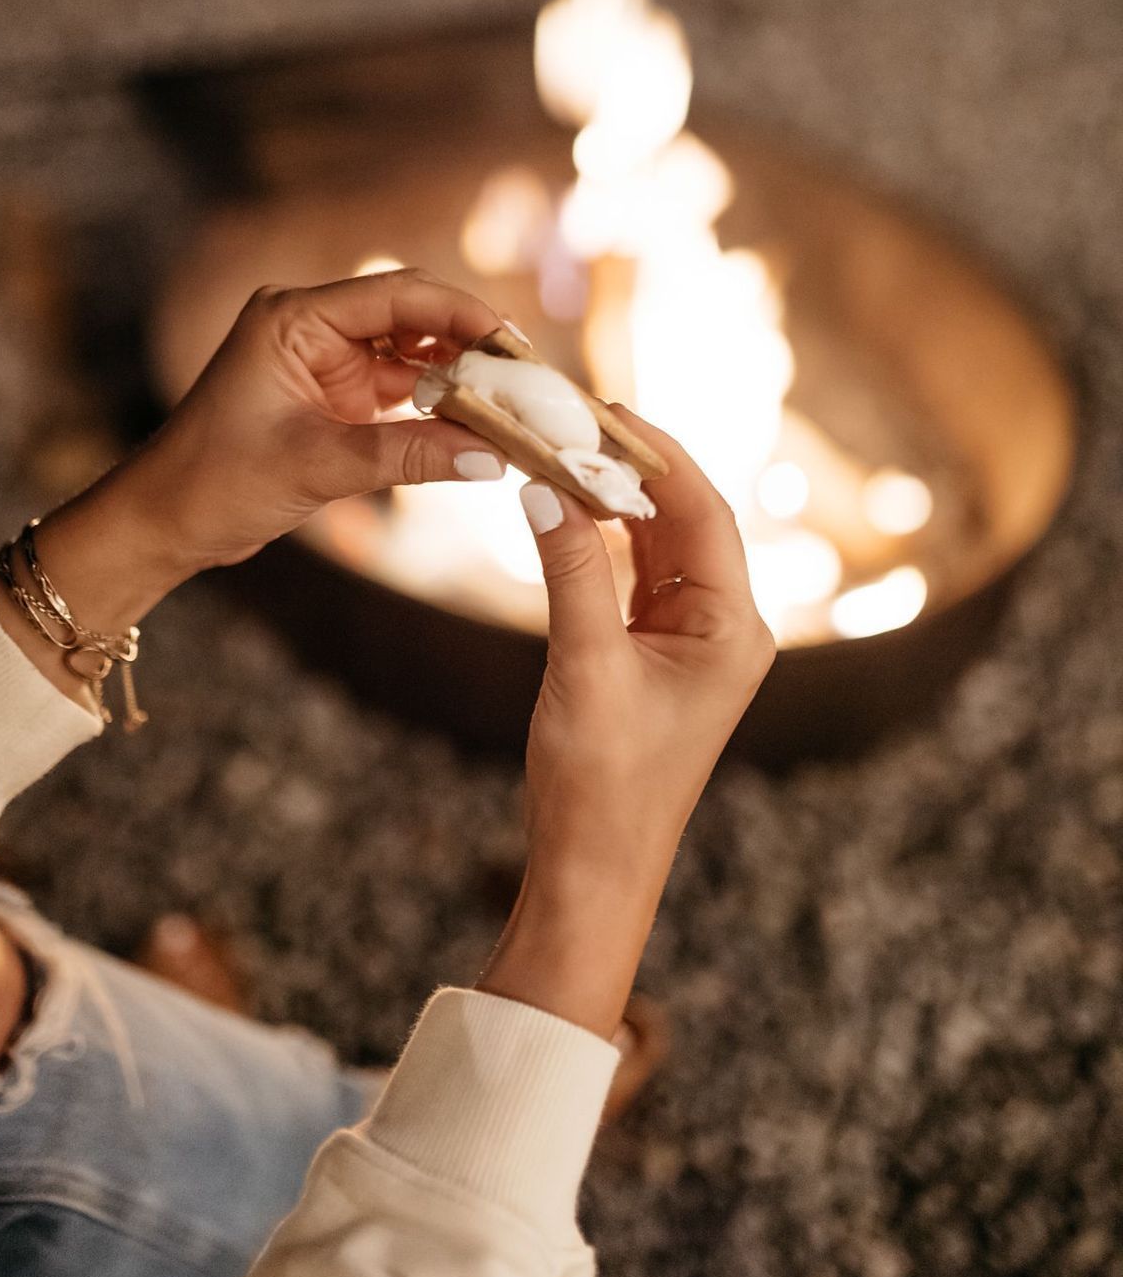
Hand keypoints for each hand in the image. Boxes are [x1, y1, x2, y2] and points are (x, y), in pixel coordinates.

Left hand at [0, 272, 505, 694]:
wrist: (165, 524)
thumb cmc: (215, 483)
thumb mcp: (319, 467)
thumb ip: (409, 455)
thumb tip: (494, 456)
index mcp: (295, 317)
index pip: (400, 295)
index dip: (466, 314)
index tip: (519, 345)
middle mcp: (312, 325)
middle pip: (416, 317)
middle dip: (475, 346)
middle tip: (533, 378)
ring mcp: (325, 360)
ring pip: (415, 355)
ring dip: (463, 379)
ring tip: (519, 403)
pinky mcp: (335, 397)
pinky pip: (403, 390)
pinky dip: (440, 407)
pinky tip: (481, 426)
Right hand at [479, 412, 773, 1038]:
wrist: (594, 867)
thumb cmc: (603, 782)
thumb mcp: (585, 665)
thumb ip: (570, 570)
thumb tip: (543, 487)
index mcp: (733, 629)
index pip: (702, 513)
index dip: (657, 454)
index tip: (607, 409)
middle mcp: (724, 627)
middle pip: (682, 520)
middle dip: (630, 468)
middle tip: (573, 417)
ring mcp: (691, 641)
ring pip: (656, 544)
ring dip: (612, 500)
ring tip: (562, 450)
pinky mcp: (655, 654)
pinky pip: (634, 575)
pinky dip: (602, 538)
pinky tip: (567, 507)